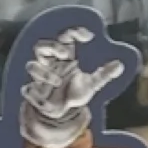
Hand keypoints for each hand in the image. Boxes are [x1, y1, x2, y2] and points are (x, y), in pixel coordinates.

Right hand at [21, 28, 123, 147]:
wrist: (61, 115)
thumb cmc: (74, 93)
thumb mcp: (92, 85)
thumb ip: (104, 74)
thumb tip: (120, 65)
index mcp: (65, 58)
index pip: (65, 38)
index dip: (74, 33)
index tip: (87, 35)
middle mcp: (50, 65)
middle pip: (43, 47)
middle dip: (52, 46)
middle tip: (64, 53)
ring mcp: (40, 79)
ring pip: (32, 66)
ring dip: (43, 73)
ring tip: (57, 82)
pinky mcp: (33, 93)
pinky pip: (28, 90)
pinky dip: (33, 93)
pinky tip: (43, 99)